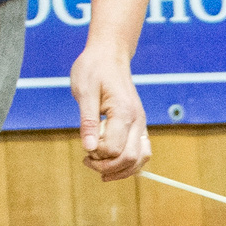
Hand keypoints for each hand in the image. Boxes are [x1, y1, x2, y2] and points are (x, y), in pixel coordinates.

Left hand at [71, 40, 151, 181]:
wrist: (109, 55)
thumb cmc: (94, 69)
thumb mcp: (84, 92)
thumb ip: (88, 122)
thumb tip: (89, 149)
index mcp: (124, 112)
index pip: (115, 149)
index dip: (97, 154)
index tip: (85, 146)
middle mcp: (138, 120)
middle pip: (130, 158)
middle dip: (107, 166)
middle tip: (87, 160)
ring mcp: (141, 123)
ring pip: (140, 159)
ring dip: (120, 170)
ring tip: (99, 166)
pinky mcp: (138, 125)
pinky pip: (141, 152)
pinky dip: (128, 164)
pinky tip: (111, 163)